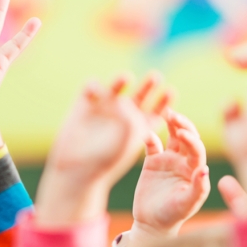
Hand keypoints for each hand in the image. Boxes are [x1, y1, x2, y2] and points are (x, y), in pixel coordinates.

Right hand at [34, 74, 167, 227]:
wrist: (76, 169)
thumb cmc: (106, 159)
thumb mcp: (127, 138)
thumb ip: (130, 116)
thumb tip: (121, 101)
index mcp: (140, 128)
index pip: (157, 111)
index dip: (165, 101)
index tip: (170, 93)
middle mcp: (124, 116)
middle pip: (141, 95)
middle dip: (148, 86)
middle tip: (155, 77)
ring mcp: (104, 109)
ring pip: (116, 88)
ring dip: (121, 81)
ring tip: (126, 78)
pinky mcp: (84, 105)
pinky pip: (90, 89)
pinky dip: (93, 86)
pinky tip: (95, 89)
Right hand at [131, 108, 209, 236]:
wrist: (152, 224)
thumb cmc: (173, 216)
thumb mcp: (187, 204)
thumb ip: (198, 188)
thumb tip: (204, 170)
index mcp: (195, 169)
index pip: (196, 149)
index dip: (191, 140)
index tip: (182, 134)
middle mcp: (184, 161)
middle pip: (186, 137)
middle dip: (182, 124)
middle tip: (173, 116)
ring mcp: (168, 160)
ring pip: (172, 136)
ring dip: (170, 124)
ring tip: (166, 112)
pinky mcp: (152, 162)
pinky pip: (152, 145)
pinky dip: (148, 137)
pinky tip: (145, 133)